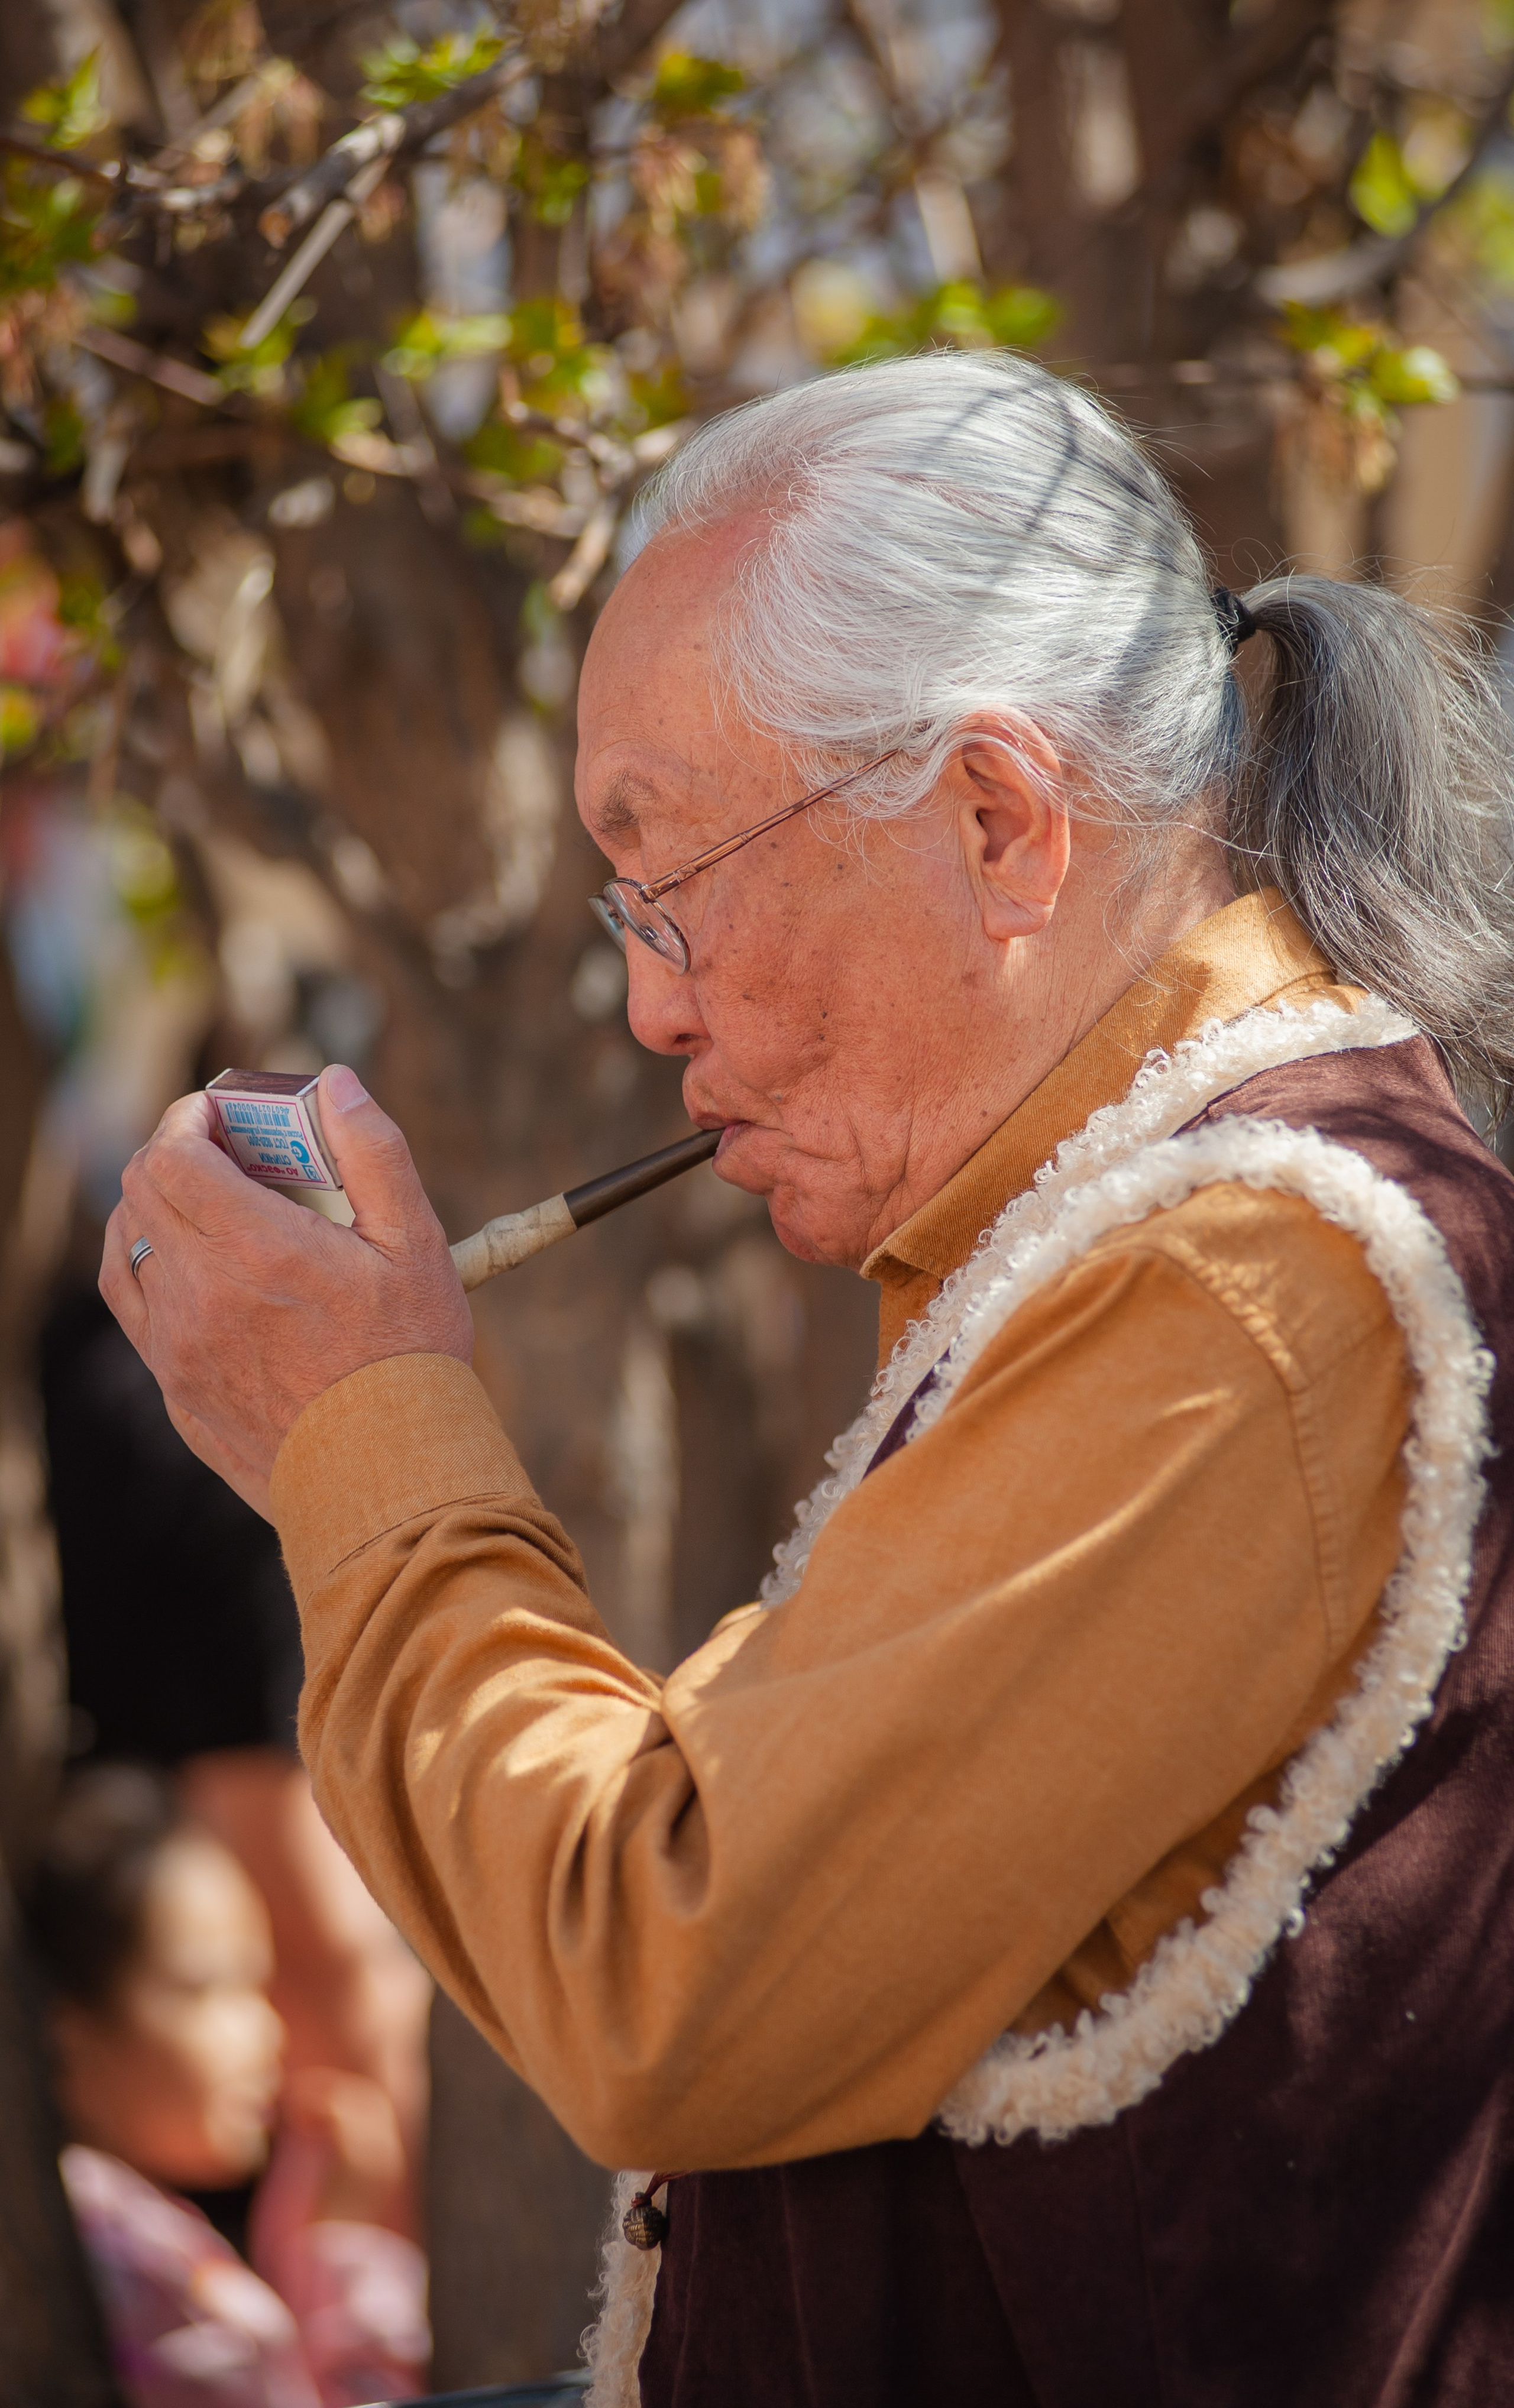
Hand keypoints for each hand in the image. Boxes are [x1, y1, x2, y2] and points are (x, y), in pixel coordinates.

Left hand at [100, 1065, 473, 1518]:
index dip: (189, 1119)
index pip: (174, 1154)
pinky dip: (145, 1265)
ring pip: (126, 1246)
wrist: (387, 1477)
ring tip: (205, 1205)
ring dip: (154, 1207)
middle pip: (142, 1190)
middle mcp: (201, 1293)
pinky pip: (131, 1306)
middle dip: (175, 1152)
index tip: (222, 1113)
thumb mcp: (416, 1244)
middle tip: (226, 1152)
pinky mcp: (175, 1387)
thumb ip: (374, 1151)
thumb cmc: (410, 1359)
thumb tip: (336, 1082)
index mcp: (257, 1248)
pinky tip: (187, 1265)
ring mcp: (178, 1344)